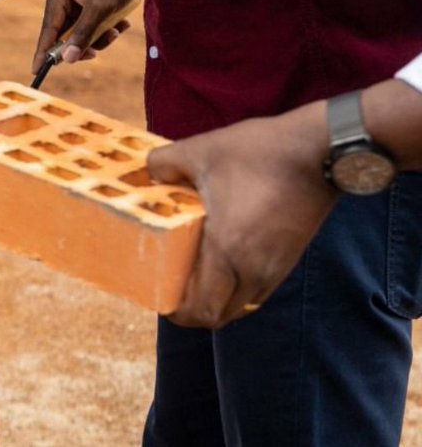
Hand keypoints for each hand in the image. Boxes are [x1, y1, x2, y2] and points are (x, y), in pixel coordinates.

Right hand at [32, 0, 145, 72]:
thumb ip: (83, 34)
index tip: (37, 69)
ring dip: (100, 36)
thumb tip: (67, 59)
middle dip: (82, 43)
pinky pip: (97, 22)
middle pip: (67, 32)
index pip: (49, 29)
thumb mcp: (99, 8)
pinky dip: (108, 27)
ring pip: (84, 29)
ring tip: (117, 31)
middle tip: (95, 53)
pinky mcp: (97, 0)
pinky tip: (122, 24)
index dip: (43, 50)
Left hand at [146, 102, 337, 328]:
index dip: (176, 312)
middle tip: (171, 287)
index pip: (201, 309)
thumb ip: (163, 163)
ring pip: (240, 305)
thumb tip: (147, 171)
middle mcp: (253, 270)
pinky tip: (223, 263)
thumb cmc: (259, 153)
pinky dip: (236, 289)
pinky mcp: (288, 259)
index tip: (158, 297)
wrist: (319, 152)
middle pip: (219, 315)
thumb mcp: (199, 150)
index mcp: (226, 250)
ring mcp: (275, 268)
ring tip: (194, 276)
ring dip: (216, 301)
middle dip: (191, 310)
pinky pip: (257, 290)